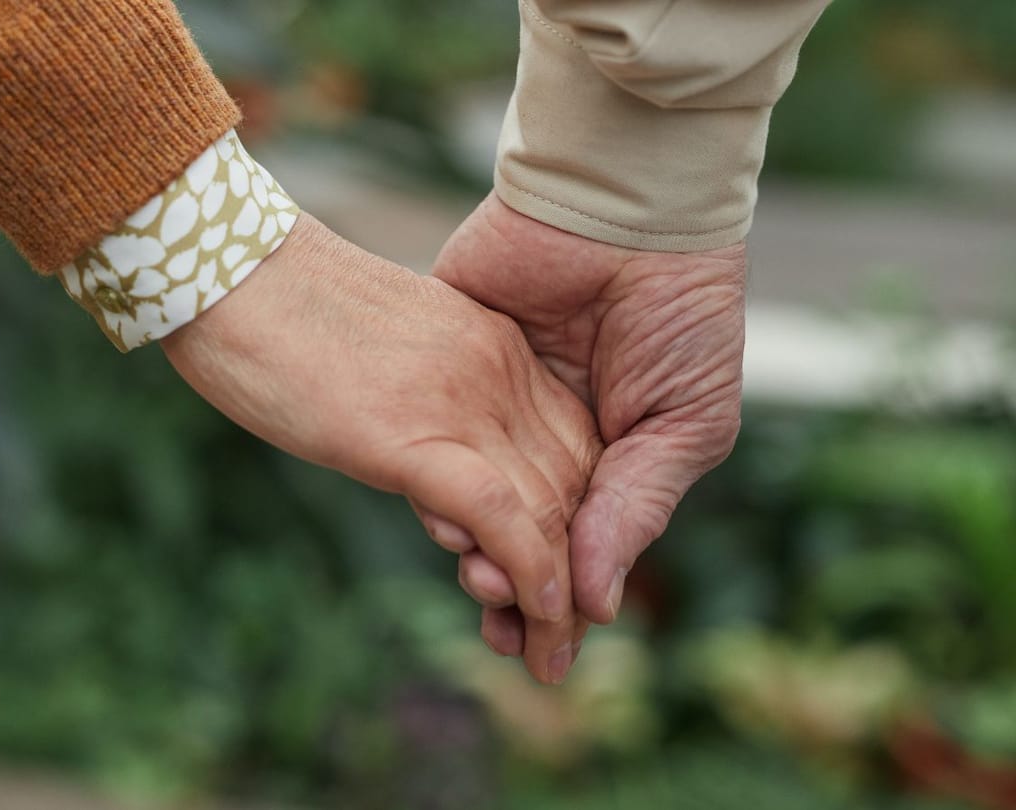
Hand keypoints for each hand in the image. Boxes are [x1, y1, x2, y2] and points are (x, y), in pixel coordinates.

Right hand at [161, 213, 601, 683]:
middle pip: (573, 485)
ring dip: (557, 596)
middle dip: (575, 572)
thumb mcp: (389, 359)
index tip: (561, 578)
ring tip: (549, 656)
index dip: (578, 520)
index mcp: (494, 346)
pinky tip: (537, 616)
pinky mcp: (408, 431)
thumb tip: (440, 473)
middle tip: (560, 638)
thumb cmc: (288, 315)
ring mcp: (458, 398)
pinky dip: (528, 570)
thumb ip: (434, 406)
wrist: (225, 267)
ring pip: (547, 508)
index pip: (572, 445)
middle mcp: (497, 370)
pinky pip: (497, 511)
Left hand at [433, 194, 743, 652]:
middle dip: (509, 591)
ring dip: (469, 546)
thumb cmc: (680, 316)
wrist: (627, 209)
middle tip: (503, 634)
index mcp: (606, 458)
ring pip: (465, 496)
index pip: (574, 548)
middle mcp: (543, 440)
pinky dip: (434, 480)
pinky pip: (431, 435)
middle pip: (514, 534)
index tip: (548, 652)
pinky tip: (443, 516)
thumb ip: (636, 508)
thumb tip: (597, 603)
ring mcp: (491, 403)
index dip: (560, 600)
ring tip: (477, 578)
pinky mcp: (447, 361)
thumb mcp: (686, 422)